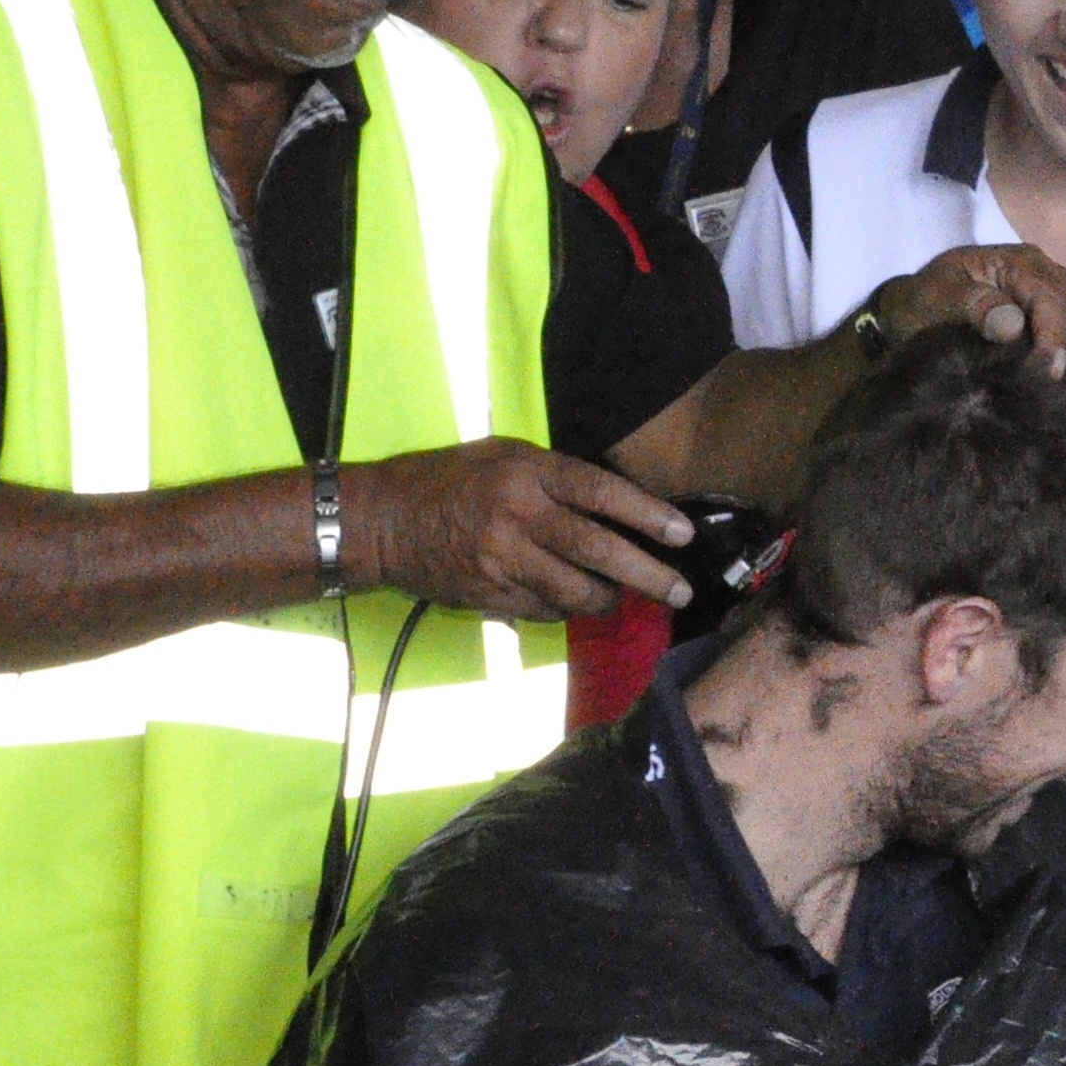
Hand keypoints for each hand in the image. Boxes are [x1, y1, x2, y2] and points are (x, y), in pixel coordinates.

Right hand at [343, 440, 694, 622]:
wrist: (381, 521)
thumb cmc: (447, 479)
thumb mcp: (502, 456)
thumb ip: (555, 475)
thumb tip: (614, 503)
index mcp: (526, 472)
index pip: (601, 493)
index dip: (648, 515)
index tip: (683, 534)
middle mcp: (518, 515)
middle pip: (598, 550)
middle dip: (648, 575)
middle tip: (682, 592)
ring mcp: (503, 559)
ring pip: (576, 591)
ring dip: (607, 599)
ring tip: (623, 597)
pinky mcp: (489, 594)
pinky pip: (546, 610)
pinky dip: (567, 609)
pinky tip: (574, 602)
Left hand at [886, 244, 1065, 394]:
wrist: (917, 311)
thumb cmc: (925, 304)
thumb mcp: (935, 299)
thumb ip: (970, 305)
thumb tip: (1012, 325)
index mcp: (1016, 264)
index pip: (1049, 297)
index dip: (1053, 335)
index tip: (1050, 373)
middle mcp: (1049, 274)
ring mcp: (1065, 294)